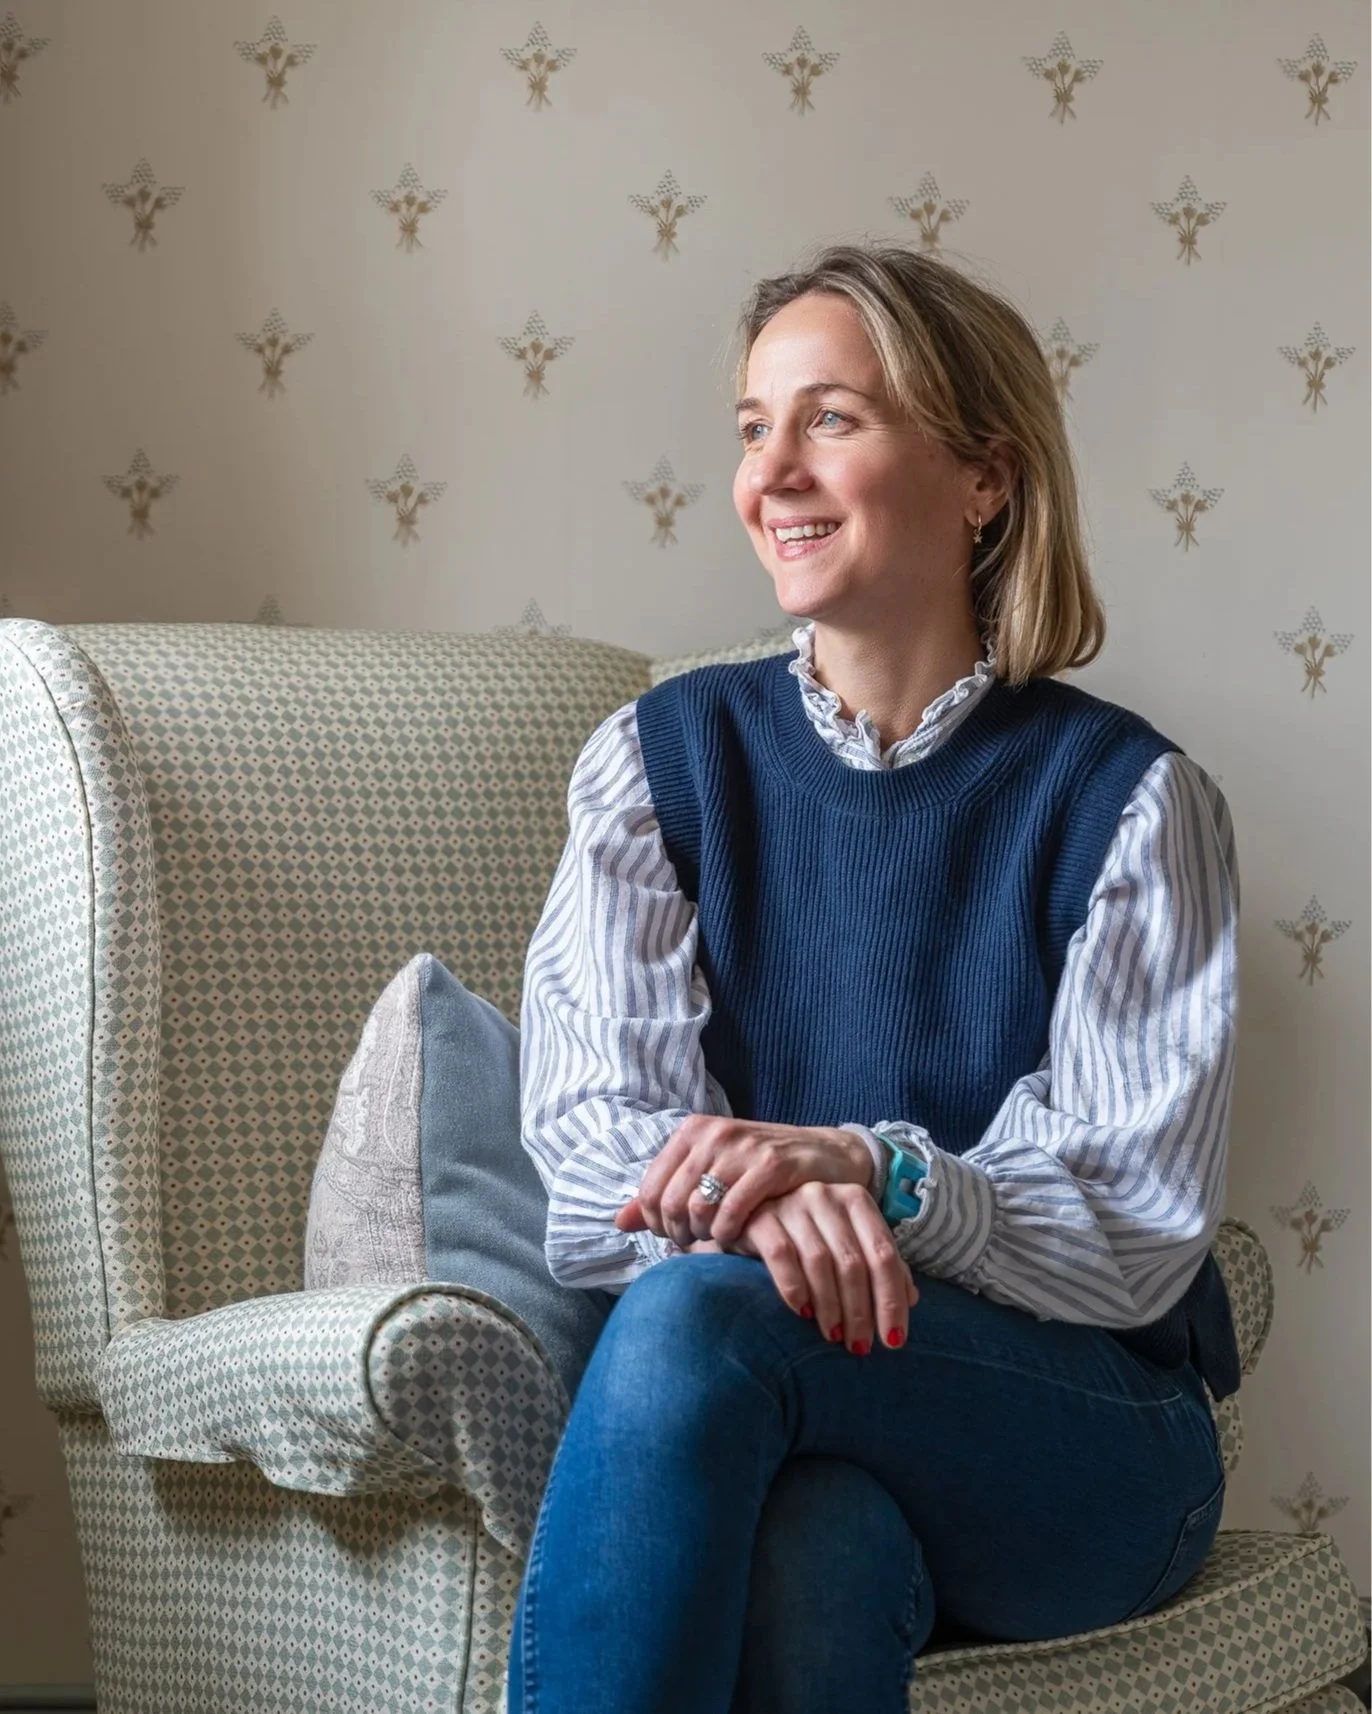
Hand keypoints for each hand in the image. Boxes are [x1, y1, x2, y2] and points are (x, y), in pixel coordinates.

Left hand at [613, 1115, 872, 1249]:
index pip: (650, 1190)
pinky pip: (733, 1210)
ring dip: (705, 1236)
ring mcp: (741, 1147)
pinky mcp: (771, 1164)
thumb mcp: (709, 1171)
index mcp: (691, 1131)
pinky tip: (738, 1237)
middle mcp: (712, 1134)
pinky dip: (730, 1232)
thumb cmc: (759, 1168)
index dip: (657, 1224)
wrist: (825, 1154)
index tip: (676, 1236)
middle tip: (698, 1244)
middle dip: (679, 1234)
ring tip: (718, 1239)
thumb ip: (664, 1194)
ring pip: (698, 1209)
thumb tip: (618, 1222)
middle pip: (670, 1203)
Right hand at [707, 1182, 919, 1352]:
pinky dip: (794, 1287)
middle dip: (861, 1311)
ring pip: (820, 1261)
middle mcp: (825, 1196)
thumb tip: (912, 1298)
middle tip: (860, 1347)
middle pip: (853, 1262)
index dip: (891, 1300)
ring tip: (834, 1337)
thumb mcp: (846, 1244)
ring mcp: (791, 1203)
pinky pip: (781, 1254)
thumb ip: (877, 1264)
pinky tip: (802, 1312)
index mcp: (855, 1199)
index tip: (894, 1339)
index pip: (883, 1253)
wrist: (748, 1217)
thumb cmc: (806, 1236)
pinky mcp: (761, 1217)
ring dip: (830, 1306)